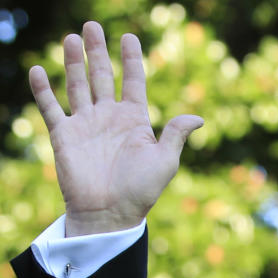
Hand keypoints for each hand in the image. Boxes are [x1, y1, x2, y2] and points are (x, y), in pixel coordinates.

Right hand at [29, 21, 203, 236]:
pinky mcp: (64, 135)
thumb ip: (176, 134)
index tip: (129, 37)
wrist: (110, 213)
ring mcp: (86, 124)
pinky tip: (40, 71)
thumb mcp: (166, 161)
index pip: (132, 82)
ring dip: (73, 62)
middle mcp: (109, 117)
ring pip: (77, 85)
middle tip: (91, 26)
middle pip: (102, 76)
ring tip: (72, 38)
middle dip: (97, 52)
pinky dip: (43, 90)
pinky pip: (51, 108)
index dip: (131, 60)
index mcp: (135, 120)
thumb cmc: (141, 190)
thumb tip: (199, 118)